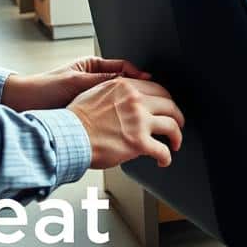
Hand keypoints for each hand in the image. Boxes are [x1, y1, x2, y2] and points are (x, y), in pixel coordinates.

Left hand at [1, 57, 150, 111]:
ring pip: (116, 100)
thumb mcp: (75, 81)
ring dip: (127, 106)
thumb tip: (126, 80)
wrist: (22, 105)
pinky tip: (123, 124)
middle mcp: (94, 81)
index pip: (123, 67)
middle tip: (152, 99)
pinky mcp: (86, 112)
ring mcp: (91, 97)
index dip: (138, 75)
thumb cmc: (43, 88)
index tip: (150, 82)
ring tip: (140, 113)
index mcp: (92, 66)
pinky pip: (107, 113)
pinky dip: (115, 118)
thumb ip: (101, 80)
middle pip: (123, 84)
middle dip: (137, 91)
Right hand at [68, 78, 183, 168]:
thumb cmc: (76, 119)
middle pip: (169, 104)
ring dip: (177, 136)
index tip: (166, 107)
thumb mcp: (95, 92)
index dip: (165, 99)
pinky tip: (163, 160)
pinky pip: (162, 150)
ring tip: (175, 143)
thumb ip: (114, 91)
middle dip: (176, 115)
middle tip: (177, 124)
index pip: (157, 88)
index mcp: (125, 87)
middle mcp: (135, 100)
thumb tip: (124, 95)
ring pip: (172, 125)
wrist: (69, 135)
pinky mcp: (138, 142)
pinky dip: (166, 157)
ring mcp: (139, 121)